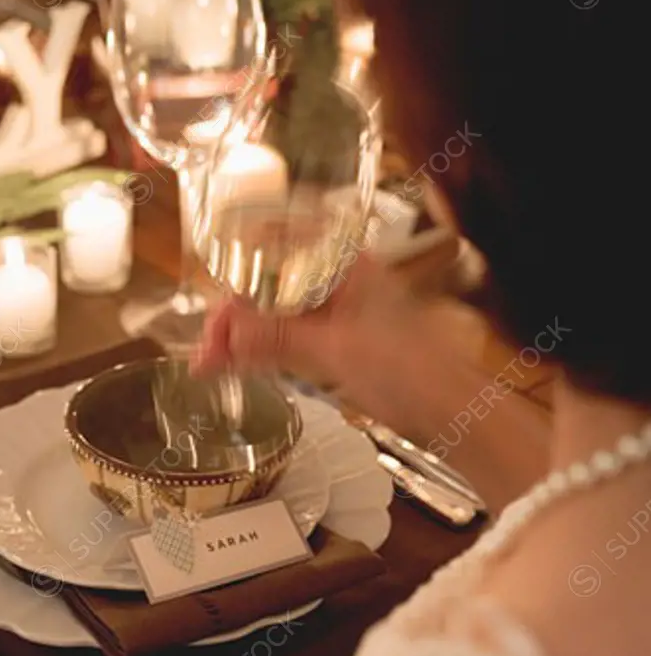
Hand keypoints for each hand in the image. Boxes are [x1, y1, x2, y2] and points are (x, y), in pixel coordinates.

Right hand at [193, 254, 473, 437]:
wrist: (452, 411)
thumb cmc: (408, 369)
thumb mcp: (335, 351)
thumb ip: (277, 339)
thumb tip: (224, 335)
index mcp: (344, 264)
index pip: (277, 245)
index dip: (237, 266)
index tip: (210, 298)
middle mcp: (339, 280)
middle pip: (271, 285)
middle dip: (233, 315)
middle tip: (204, 351)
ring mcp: (339, 313)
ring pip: (277, 316)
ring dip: (242, 338)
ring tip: (207, 365)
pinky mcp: (340, 344)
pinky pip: (290, 340)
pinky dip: (262, 353)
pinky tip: (237, 367)